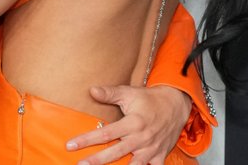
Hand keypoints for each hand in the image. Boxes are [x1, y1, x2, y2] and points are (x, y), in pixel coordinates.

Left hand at [65, 84, 189, 164]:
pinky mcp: (159, 156)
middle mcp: (141, 138)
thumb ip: (110, 93)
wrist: (176, 105)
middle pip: (116, 152)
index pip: (106, 133)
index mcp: (133, 122)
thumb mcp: (130, 93)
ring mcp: (151, 149)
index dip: (87, 140)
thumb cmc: (149, 99)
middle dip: (97, 161)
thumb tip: (92, 91)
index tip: (70, 145)